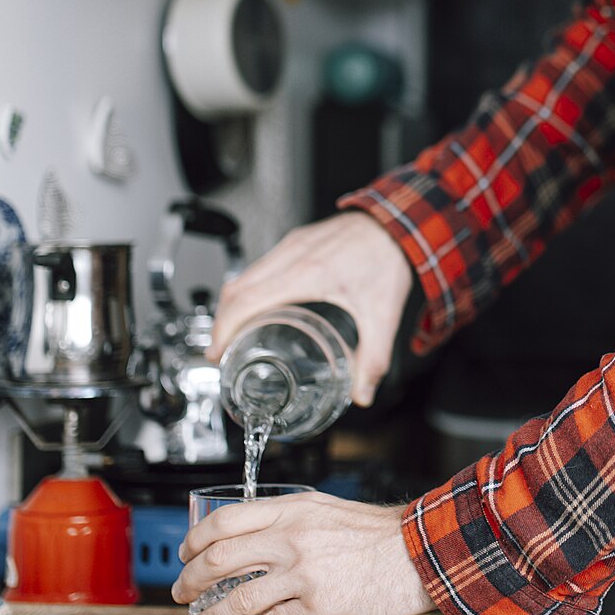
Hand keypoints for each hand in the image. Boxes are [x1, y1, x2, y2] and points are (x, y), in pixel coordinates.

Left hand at [172, 490, 433, 614]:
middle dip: (190, 580)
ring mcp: (303, 576)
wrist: (417, 554)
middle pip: (219, 560)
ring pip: (237, 600)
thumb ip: (285, 519)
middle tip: (181, 593)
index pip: (224, 521)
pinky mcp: (317, 610)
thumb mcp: (324, 508)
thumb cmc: (376, 533)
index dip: (194, 540)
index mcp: (291, 511)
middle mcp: (291, 540)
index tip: (185, 554)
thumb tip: (247, 537)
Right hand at [210, 210, 412, 406]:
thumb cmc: (388, 257)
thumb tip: (363, 393)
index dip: (224, 329)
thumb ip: (373, 358)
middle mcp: (292, 255)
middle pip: (235, 288)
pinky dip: (247, 289)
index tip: (216, 353)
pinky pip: (259, 265)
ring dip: (231, 305)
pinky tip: (257, 307)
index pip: (246, 299)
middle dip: (220, 323)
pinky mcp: (296, 241)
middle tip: (219, 351)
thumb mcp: (382, 313)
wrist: (398, 221)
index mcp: (307, 273)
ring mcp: (291, 245)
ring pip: (243, 275)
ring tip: (233, 334)